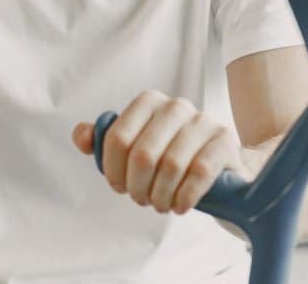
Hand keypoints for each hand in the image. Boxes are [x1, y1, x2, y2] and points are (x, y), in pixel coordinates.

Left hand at [72, 90, 251, 214]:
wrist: (217, 168)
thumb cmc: (168, 156)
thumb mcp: (134, 147)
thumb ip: (103, 141)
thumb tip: (82, 136)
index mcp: (148, 102)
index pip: (117, 138)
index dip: (113, 170)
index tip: (119, 186)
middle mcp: (175, 106)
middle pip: (142, 154)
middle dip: (137, 186)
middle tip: (142, 199)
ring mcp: (203, 120)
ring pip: (171, 165)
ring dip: (161, 195)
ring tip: (160, 204)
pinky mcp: (225, 139)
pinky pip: (200, 172)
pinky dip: (184, 196)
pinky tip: (180, 205)